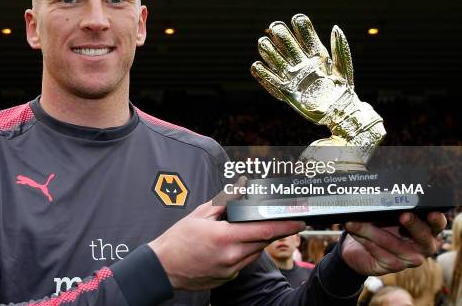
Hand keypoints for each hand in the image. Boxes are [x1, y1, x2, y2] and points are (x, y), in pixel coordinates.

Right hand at [148, 179, 305, 290]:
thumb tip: (241, 184)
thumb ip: (225, 200)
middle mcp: (231, 256)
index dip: (284, 225)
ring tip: (245, 230)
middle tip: (277, 220)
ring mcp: (230, 270)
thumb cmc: (178, 239)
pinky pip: (244, 262)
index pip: (263, 230)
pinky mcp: (228, 278)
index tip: (299, 220)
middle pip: (263, 242)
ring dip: (257, 241)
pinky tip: (233, 245)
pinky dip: (245, 252)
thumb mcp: (200, 214)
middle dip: (271, 230)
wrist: (162, 268)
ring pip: (255, 253)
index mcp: (224, 237)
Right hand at [250, 14, 385, 165]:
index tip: (297, 19)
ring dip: (269, 51)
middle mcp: (303, 65)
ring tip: (263, 42)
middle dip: (281, 35)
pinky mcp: (287, 92)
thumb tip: (335, 27)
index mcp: (317, 56)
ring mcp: (294, 77)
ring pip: (277, 61)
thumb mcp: (344, 66)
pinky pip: (272, 82)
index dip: (301, 27)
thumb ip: (339, 46)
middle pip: (288, 46)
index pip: (306, 38)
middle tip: (276, 27)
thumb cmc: (344, 89)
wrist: (339, 111)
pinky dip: (263, 74)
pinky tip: (257, 65)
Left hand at [341, 211, 446, 274]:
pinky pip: (380, 252)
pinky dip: (365, 240)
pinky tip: (355, 231)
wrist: (358, 248)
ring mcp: (410, 258)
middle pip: (423, 237)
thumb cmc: (377, 225)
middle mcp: (422, 246)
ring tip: (355, 221)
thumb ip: (391, 207)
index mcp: (426, 229)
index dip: (436, 219)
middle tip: (403, 215)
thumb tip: (382, 195)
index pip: (437, 224)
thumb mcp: (385, 214)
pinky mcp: (394, 266)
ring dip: (372, 231)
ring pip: (395, 244)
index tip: (431, 212)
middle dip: (413, 225)